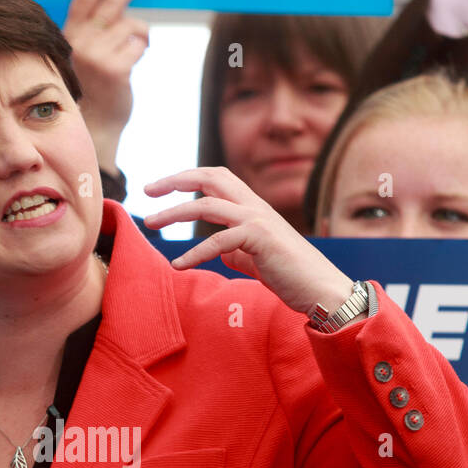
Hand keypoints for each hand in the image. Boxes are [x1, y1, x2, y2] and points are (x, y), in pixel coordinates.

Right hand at [63, 0, 151, 173]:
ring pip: (132, 25)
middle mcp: (81, 42)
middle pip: (111, 0)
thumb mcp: (88, 52)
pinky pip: (140, 44)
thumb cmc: (95, 85)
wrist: (97, 124)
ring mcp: (97, 56)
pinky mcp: (115, 69)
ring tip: (132, 49)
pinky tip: (131, 62)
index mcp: (71, 35)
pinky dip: (141, 49)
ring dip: (140, 33)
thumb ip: (97, 26)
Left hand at [143, 166, 355, 315]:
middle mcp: (255, 206)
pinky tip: (178, 266)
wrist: (320, 290)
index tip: (159, 188)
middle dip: (175, 180)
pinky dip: (195, 253)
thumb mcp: (254, 258)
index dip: (187, 177)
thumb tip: (214, 251)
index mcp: (253, 207)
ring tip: (151, 224)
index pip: (216, 178)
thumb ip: (234, 249)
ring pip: (207, 206)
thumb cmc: (290, 275)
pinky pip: (219, 241)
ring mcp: (258, 220)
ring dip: (174, 213)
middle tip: (147, 191)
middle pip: (210, 178)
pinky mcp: (260, 239)